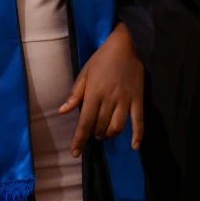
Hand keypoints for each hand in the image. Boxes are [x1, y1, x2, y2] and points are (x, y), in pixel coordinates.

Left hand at [58, 22, 143, 157]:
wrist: (127, 46)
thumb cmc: (102, 59)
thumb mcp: (84, 72)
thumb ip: (75, 94)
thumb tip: (62, 112)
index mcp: (94, 93)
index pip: (84, 121)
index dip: (79, 139)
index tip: (75, 153)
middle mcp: (109, 100)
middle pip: (100, 126)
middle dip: (94, 134)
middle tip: (92, 132)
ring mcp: (125, 101)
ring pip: (117, 127)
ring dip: (109, 134)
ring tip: (104, 133)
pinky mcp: (138, 100)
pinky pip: (139, 121)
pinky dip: (138, 136)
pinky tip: (134, 146)